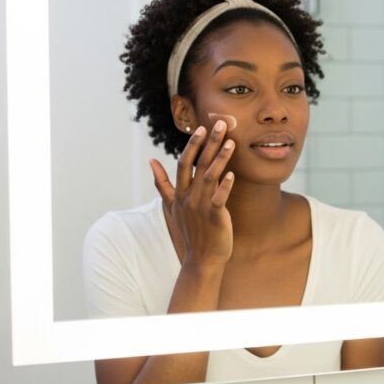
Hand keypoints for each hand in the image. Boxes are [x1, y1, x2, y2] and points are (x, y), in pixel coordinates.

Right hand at [150, 121, 235, 268]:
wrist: (201, 258)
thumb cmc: (191, 231)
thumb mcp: (171, 206)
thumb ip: (162, 183)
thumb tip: (151, 161)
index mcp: (180, 193)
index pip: (184, 163)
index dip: (193, 145)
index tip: (202, 129)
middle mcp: (189, 197)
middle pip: (198, 165)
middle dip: (210, 144)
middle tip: (222, 124)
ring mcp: (201, 207)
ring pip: (210, 177)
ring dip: (221, 159)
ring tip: (232, 143)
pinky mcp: (215, 217)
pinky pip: (219, 199)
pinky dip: (225, 186)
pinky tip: (232, 174)